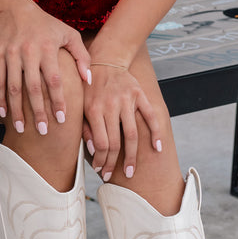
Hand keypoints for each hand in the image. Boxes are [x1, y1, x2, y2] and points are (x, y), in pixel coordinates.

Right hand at [0, 1, 90, 134]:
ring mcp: (11, 53)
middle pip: (34, 87)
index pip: (55, 79)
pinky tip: (3, 113)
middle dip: (39, 111)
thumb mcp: (68, 34)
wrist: (12, 8)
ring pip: (14, 87)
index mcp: (49, 48)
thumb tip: (89, 81)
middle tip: (43, 132)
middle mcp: (30, 51)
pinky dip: (0, 98)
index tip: (63, 119)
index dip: (59, 100)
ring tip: (21, 129)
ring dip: (17, 110)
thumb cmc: (45, 24)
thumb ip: (81, 56)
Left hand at [82, 64, 161, 180]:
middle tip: (112, 177)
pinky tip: (157, 149)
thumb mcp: (81, 104)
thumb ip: (85, 127)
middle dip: (113, 163)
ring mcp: (127, 100)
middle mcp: (111, 105)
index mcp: (94, 109)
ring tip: (130, 172)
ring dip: (132, 156)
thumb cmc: (90, 87)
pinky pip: (150, 117)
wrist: (106, 61)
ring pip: (132, 134)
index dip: (101, 160)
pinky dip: (156, 133)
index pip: (100, 142)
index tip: (100, 170)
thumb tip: (93, 152)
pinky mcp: (140, 95)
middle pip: (115, 142)